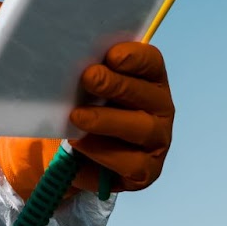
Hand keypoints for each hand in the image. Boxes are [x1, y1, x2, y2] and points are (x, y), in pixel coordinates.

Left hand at [68, 41, 173, 192]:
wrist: (78, 153)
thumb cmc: (86, 108)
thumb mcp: (85, 88)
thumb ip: (88, 73)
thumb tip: (68, 58)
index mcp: (149, 79)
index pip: (151, 62)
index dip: (134, 57)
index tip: (111, 56)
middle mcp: (159, 107)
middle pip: (145, 93)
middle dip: (116, 84)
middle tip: (89, 78)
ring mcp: (157, 139)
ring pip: (141, 128)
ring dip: (107, 120)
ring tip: (78, 117)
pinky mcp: (147, 169)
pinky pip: (131, 163)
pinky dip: (103, 153)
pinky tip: (81, 145)